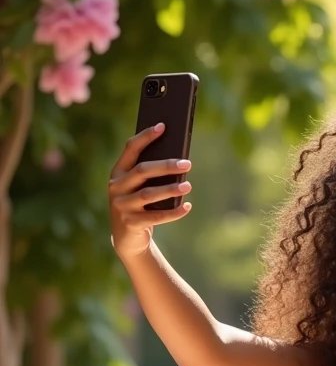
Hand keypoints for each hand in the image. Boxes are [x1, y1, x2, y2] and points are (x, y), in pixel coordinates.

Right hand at [108, 123, 192, 260]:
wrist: (127, 238)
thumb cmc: (138, 206)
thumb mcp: (138, 188)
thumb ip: (149, 175)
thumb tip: (177, 160)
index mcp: (118, 172)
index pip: (130, 149)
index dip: (146, 137)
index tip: (163, 126)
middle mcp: (116, 187)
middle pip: (143, 171)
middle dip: (166, 165)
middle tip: (187, 163)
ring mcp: (122, 206)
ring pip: (149, 194)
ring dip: (171, 189)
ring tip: (188, 185)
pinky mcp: (131, 223)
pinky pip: (157, 216)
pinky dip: (174, 212)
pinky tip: (187, 206)